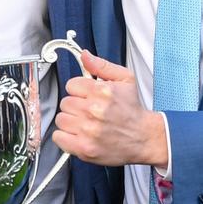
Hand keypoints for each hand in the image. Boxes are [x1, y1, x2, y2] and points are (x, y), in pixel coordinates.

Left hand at [52, 51, 167, 167]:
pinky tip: (78, 134)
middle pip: (65, 103)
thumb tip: (84, 55)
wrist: (144, 137)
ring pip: (61, 119)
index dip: (79, 90)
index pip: (71, 85)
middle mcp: (94, 111)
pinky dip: (65, 137)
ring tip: (85, 123)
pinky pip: (58, 137)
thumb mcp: (125, 79)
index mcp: (102, 92)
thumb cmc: (132, 110)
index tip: (87, 96)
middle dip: (75, 106)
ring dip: (70, 121)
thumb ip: (102, 65)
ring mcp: (88, 131)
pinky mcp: (84, 148)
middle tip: (88, 111)